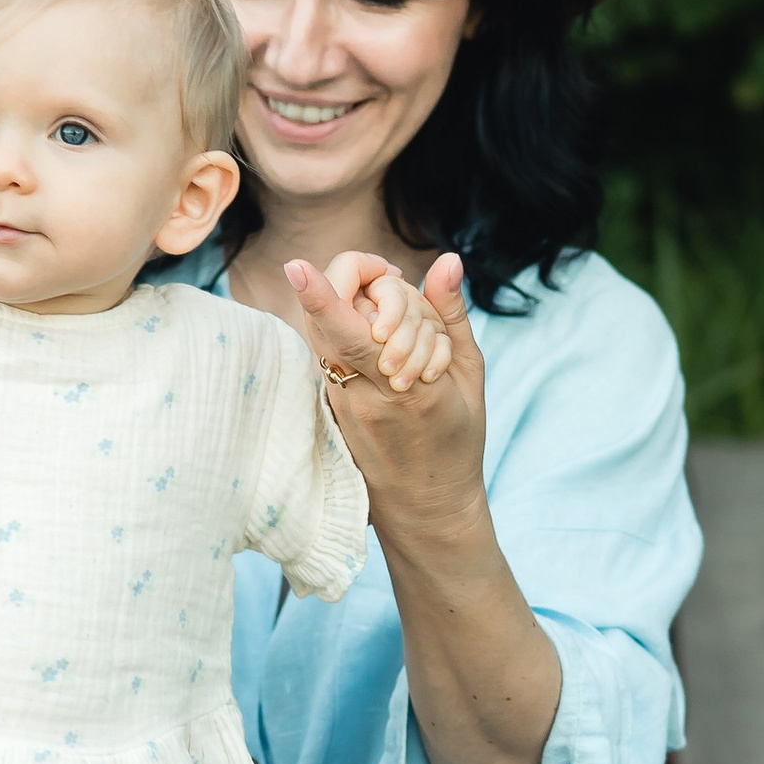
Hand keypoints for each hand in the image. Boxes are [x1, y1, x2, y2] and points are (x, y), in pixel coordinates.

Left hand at [282, 248, 486, 529]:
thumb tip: (447, 259)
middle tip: (391, 280)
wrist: (424, 504)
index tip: (294, 267)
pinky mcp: (330, 401)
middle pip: (335, 319)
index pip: (352, 333)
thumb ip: (451, 314)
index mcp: (407, 391)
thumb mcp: (469, 374)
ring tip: (397, 331)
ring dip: (360, 309)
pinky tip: (382, 345)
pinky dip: (354, 331)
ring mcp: (340, 400)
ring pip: (328, 330)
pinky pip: (332, 349)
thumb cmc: (456, 436)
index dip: (322, 297)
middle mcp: (364, 395)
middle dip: (358, 284)